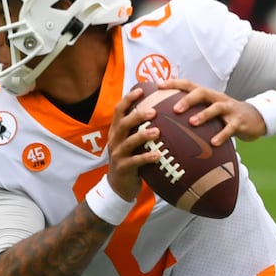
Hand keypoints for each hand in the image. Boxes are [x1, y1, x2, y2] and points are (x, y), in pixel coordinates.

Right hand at [105, 84, 162, 202]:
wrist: (119, 186)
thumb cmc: (131, 160)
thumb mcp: (132, 143)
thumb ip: (140, 129)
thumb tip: (161, 113)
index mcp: (116, 131)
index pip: (119, 111)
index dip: (128, 99)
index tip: (141, 89)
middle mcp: (115, 140)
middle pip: (123, 123)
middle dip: (137, 116)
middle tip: (154, 111)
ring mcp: (118, 154)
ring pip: (128, 141)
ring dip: (142, 135)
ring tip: (157, 131)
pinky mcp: (123, 168)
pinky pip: (135, 161)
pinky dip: (146, 157)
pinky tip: (158, 155)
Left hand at [153, 77, 266, 143]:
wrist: (256, 118)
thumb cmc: (227, 115)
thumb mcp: (212, 108)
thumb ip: (196, 109)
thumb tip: (169, 116)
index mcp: (209, 95)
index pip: (189, 84)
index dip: (174, 83)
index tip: (159, 86)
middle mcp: (218, 98)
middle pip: (202, 92)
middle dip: (188, 99)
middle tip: (175, 109)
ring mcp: (230, 110)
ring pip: (216, 108)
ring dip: (203, 114)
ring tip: (192, 123)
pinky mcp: (239, 122)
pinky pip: (230, 128)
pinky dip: (222, 135)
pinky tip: (213, 143)